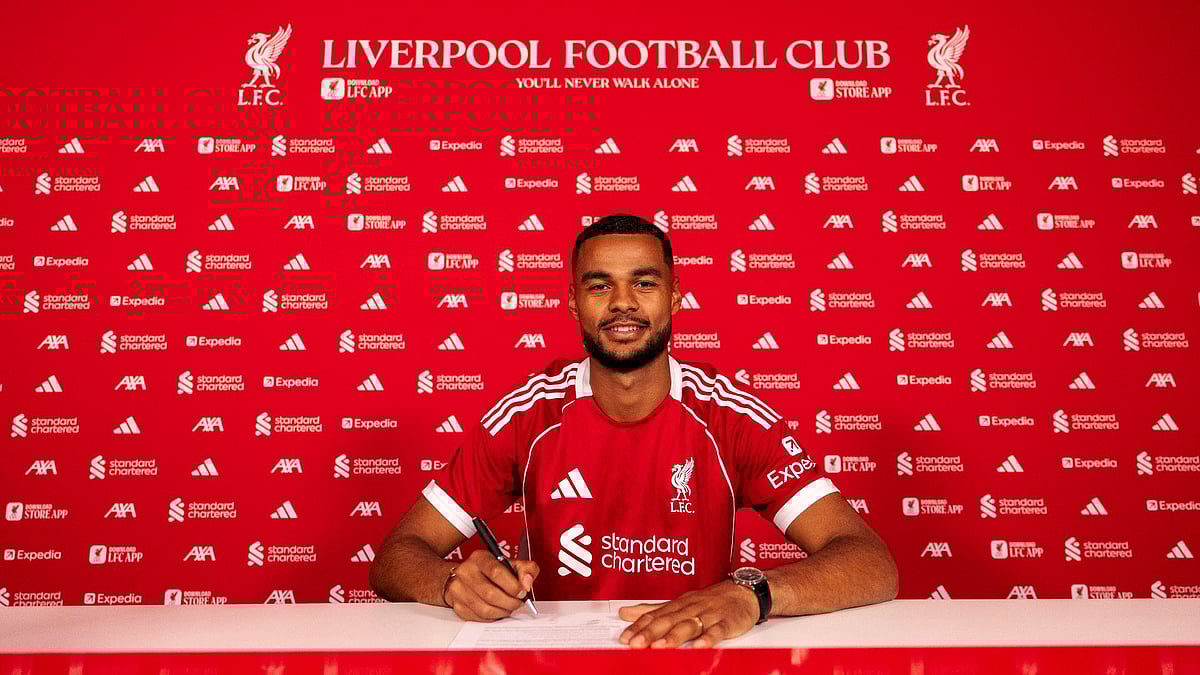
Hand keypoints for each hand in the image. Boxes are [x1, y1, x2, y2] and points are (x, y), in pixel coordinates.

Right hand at [444, 549, 539, 621]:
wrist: (467, 577)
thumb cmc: (492, 571)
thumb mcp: (511, 564)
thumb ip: (526, 569)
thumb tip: (527, 583)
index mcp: (480, 558)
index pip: (496, 572)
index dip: (513, 586)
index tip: (522, 592)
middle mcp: (466, 572)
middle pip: (490, 594)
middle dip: (510, 602)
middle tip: (518, 603)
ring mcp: (458, 590)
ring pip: (484, 609)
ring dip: (502, 612)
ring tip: (509, 607)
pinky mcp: (458, 605)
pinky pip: (479, 617)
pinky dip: (493, 617)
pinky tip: (498, 610)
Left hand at [618, 580, 759, 648]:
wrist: (743, 592)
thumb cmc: (710, 600)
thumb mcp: (679, 602)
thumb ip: (653, 610)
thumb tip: (626, 613)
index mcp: (678, 605)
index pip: (655, 615)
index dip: (639, 627)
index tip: (625, 638)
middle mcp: (691, 608)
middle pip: (668, 620)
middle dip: (651, 632)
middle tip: (636, 644)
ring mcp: (709, 615)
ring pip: (690, 625)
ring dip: (674, 636)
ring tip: (660, 647)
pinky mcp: (727, 622)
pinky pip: (717, 630)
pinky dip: (709, 638)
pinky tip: (700, 646)